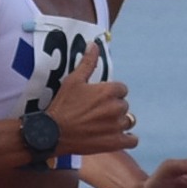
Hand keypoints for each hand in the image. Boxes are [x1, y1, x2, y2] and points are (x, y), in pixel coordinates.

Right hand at [44, 41, 136, 156]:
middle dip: (113, 107)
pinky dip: (128, 139)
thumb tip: (94, 44)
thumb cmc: (63, 105)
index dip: (112, 93)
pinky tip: (120, 137)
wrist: (53, 133)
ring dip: (120, 122)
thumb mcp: (73, 80)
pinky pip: (132, 141)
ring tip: (105, 124)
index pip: (121, 89)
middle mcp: (116, 108)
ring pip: (128, 121)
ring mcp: (117, 126)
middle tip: (98, 112)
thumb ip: (87, 62)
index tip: (100, 98)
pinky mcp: (115, 142)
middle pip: (124, 105)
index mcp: (108, 91)